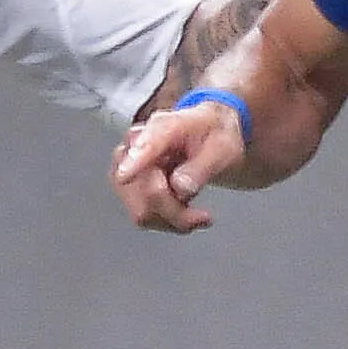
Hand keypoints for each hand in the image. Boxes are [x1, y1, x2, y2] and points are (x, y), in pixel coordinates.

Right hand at [112, 96, 248, 234]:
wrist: (209, 138)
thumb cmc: (213, 137)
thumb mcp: (223, 147)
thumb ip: (203, 166)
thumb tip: (180, 187)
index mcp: (164, 127)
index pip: (146, 145)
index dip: (134, 161)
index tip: (125, 175)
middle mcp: (138, 145)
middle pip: (144, 188)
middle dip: (175, 209)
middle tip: (204, 216)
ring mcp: (129, 167)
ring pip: (141, 209)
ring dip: (173, 219)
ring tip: (197, 215)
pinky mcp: (130, 187)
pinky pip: (143, 216)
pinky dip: (167, 222)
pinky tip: (184, 213)